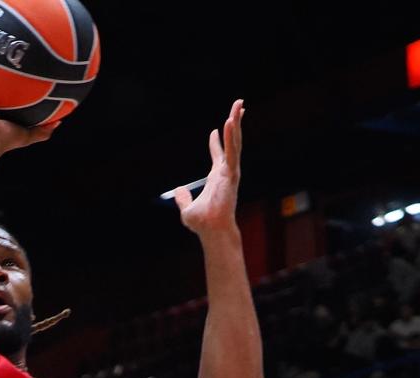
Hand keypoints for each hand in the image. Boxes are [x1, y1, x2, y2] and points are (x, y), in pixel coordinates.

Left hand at [174, 100, 244, 236]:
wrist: (211, 231)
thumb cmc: (203, 224)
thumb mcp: (187, 209)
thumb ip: (183, 199)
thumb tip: (179, 190)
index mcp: (217, 178)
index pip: (218, 155)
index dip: (217, 141)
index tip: (217, 128)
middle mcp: (226, 172)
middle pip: (231, 142)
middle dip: (235, 122)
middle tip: (239, 105)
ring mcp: (230, 172)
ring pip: (235, 143)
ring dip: (236, 123)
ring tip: (239, 105)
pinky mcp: (231, 174)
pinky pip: (231, 152)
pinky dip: (230, 138)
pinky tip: (230, 122)